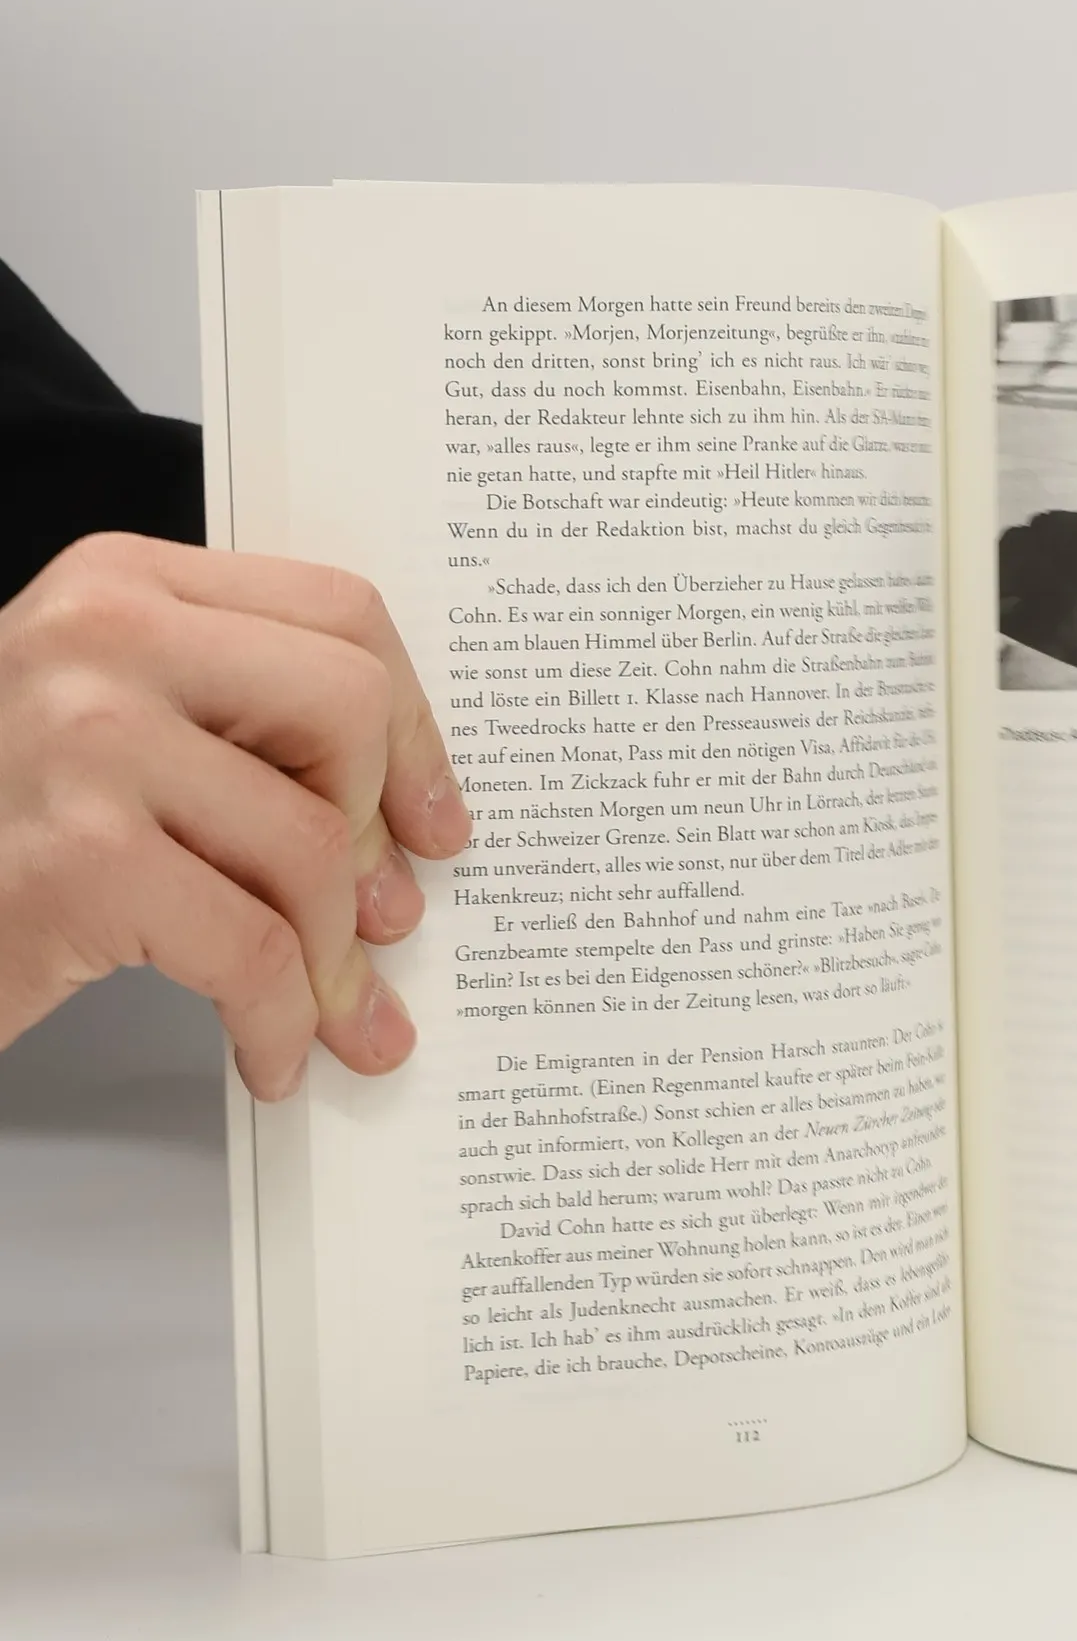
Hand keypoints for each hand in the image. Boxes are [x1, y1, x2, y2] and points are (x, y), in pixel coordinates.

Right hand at [0, 534, 469, 1098]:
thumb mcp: (116, 736)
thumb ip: (243, 738)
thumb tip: (410, 840)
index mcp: (126, 585)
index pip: (340, 615)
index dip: (414, 730)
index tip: (435, 821)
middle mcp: (101, 636)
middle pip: (349, 711)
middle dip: (378, 832)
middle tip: (384, 917)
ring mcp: (83, 740)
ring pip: (312, 844)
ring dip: (334, 957)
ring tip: (331, 1010)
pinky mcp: (76, 860)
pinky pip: (255, 950)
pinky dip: (282, 1021)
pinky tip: (273, 1055)